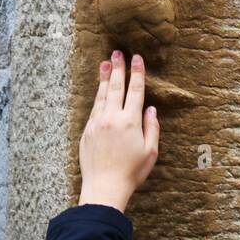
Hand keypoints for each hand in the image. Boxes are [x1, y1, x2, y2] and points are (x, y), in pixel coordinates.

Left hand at [78, 51, 159, 211]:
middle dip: (118, 68)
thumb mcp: (150, 152)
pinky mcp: (87, 131)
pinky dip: (97, 96)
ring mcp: (98, 123)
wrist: (104, 187)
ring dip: (104, 77)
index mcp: (130, 122)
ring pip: (102, 95)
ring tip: (105, 63)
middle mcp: (113, 118)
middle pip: (116, 87)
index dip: (137, 73)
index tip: (137, 58)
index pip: (135, 91)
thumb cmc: (131, 172)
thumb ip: (152, 128)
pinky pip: (94, 108)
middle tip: (118, 52)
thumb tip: (150, 110)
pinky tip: (99, 89)